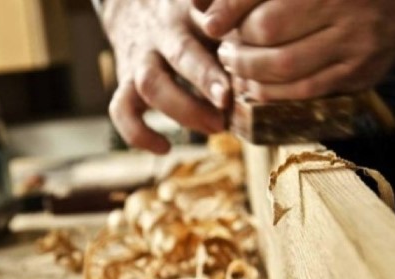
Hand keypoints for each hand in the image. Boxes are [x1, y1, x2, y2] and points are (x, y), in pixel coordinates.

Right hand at [103, 0, 230, 153]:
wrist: (136, 9)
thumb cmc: (194, 20)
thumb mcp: (215, 15)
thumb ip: (238, 33)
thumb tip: (273, 67)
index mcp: (193, 13)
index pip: (208, 26)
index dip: (223, 53)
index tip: (238, 80)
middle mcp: (164, 34)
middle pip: (180, 55)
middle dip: (204, 82)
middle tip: (228, 107)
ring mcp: (141, 59)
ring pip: (151, 84)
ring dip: (183, 110)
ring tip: (215, 128)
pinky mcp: (125, 83)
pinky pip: (121, 110)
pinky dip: (139, 134)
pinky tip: (165, 149)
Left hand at [194, 0, 394, 100]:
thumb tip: (207, 12)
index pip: (266, 2)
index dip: (231, 12)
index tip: (211, 24)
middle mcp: (346, 7)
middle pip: (269, 31)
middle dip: (238, 44)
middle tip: (225, 46)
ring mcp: (355, 44)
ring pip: (284, 66)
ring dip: (249, 72)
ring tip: (235, 65)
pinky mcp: (358, 74)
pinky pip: (304, 91)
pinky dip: (272, 92)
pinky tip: (256, 86)